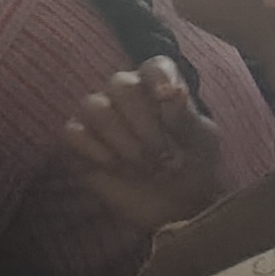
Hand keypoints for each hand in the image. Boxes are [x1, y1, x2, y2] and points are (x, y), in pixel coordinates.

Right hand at [61, 56, 226, 233]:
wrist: (178, 210)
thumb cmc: (194, 170)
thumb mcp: (202, 145)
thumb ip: (187, 117)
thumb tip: (172, 92)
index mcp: (159, 90)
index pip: (154, 66)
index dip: (159, 78)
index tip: (167, 99)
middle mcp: (127, 98)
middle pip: (120, 83)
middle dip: (142, 121)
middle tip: (161, 153)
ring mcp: (100, 120)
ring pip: (94, 106)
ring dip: (121, 139)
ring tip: (140, 164)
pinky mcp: (80, 144)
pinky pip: (72, 131)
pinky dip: (92, 148)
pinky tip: (113, 166)